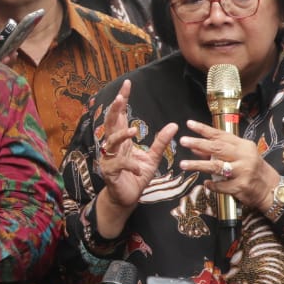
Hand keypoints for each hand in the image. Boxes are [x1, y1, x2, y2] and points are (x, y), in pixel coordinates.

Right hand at [96, 79, 179, 210]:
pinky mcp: (110, 173)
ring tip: (133, 132)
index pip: (121, 116)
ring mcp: (109, 159)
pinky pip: (118, 165)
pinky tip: (138, 169)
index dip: (122, 101)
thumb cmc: (136, 176)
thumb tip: (174, 125)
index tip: (127, 85)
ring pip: (110, 142)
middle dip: (114, 110)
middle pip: (110, 123)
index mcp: (122, 140)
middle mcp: (113, 146)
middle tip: (119, 97)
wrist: (127, 198)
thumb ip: (160, 142)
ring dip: (121, 135)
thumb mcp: (152, 157)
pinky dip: (130, 166)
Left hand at [179, 119, 279, 211]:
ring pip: (217, 166)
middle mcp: (244, 156)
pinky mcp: (241, 186)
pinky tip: (206, 184)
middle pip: (218, 147)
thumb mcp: (238, 156)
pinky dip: (212, 185)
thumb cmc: (253, 169)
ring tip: (184, 164)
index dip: (204, 129)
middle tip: (183, 141)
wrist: (270, 188)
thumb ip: (217, 151)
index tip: (190, 124)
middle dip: (199, 143)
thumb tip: (195, 146)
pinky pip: (221, 185)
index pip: (221, 135)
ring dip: (198, 164)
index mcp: (243, 145)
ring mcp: (243, 171)